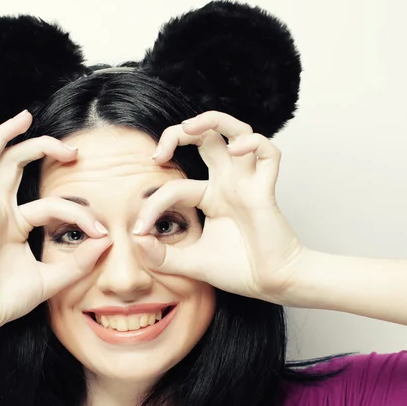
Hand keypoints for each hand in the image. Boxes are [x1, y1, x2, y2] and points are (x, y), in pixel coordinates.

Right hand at [0, 110, 110, 334]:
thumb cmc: (5, 300)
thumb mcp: (52, 279)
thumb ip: (78, 263)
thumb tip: (107, 241)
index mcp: (15, 223)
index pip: (50, 203)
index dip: (78, 212)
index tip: (102, 231)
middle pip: (15, 165)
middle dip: (40, 148)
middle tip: (70, 147)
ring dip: (3, 137)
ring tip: (23, 117)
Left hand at [132, 110, 307, 301]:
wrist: (271, 284)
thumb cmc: (238, 271)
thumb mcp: (188, 264)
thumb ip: (160, 256)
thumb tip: (136, 238)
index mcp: (210, 197)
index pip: (174, 186)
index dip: (152, 203)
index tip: (139, 230)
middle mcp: (228, 184)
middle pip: (207, 137)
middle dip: (179, 134)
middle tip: (159, 153)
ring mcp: (247, 183)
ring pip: (237, 131)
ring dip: (212, 121)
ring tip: (188, 129)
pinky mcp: (265, 190)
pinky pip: (268, 153)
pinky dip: (254, 143)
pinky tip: (236, 150)